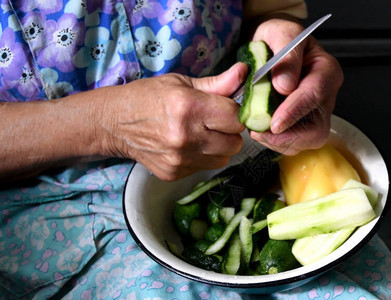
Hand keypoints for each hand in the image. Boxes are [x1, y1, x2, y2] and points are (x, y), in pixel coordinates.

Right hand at [99, 63, 247, 180]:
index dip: (234, 112)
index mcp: (190, 108)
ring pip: (224, 158)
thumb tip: (244, 74)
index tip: (225, 108)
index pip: (236, 118)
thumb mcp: (181, 83)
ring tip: (201, 134)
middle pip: (235, 143)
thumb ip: (217, 84)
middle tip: (215, 122)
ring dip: (219, 147)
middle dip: (230, 132)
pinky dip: (202, 157)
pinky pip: (205, 167)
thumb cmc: (147, 97)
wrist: (113, 123)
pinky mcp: (174, 174)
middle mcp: (186, 137)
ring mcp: (180, 159)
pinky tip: (188, 145)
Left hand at [248, 17, 343, 154]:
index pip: (315, 95)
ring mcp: (315, 114)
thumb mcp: (280, 33)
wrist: (272, 49)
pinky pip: (293, 143)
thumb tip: (284, 86)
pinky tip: (260, 128)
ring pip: (305, 142)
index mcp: (326, 70)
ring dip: (278, 141)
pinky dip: (274, 141)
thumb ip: (286, 54)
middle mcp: (326, 96)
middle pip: (316, 130)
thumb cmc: (278, 40)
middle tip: (259, 132)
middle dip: (287, 136)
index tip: (274, 123)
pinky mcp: (303, 126)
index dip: (294, 112)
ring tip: (256, 128)